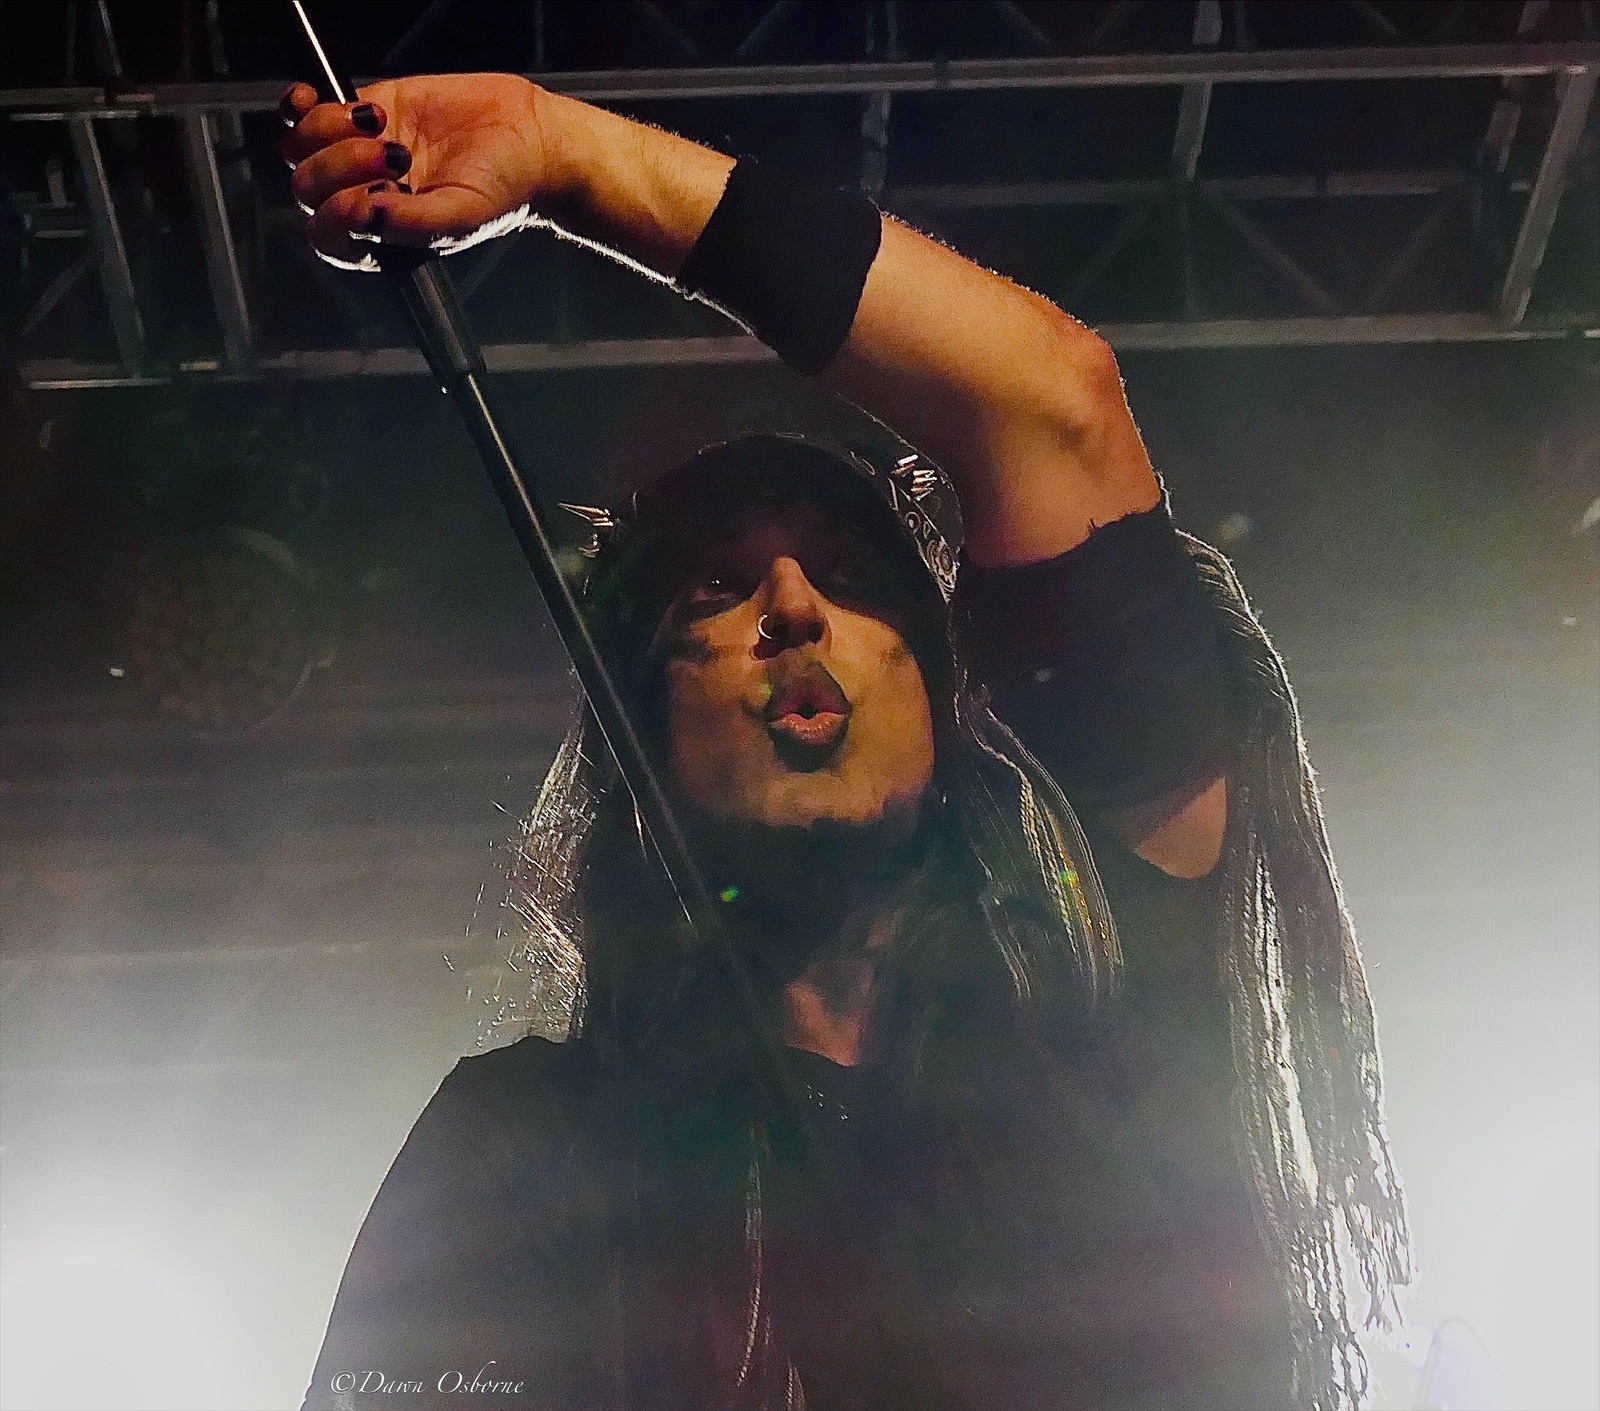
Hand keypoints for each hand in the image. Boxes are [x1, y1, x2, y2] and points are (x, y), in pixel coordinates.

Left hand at [280, 73, 558, 268]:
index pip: (328, 235)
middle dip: (343, 167)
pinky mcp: (362, 111)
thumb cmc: (502, 190)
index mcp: (382, 239)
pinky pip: (306, 110)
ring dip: (330, 133)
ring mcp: (357, 155)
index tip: (374, 196)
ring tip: (383, 127)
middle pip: (308, 187)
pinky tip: (311, 97)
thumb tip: (361, 215)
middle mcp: (363, 198)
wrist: (528, 139)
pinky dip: (301, 104)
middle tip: (398, 156)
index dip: (337, 214)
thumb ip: (409, 225)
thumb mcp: (460, 218)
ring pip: (300, 148)